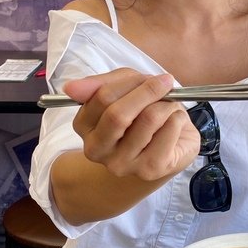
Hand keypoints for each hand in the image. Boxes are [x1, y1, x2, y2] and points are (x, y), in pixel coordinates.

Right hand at [65, 69, 200, 181]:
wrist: (173, 143)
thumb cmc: (145, 113)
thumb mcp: (126, 88)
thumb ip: (102, 84)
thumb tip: (69, 87)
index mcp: (84, 126)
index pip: (101, 97)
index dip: (131, 82)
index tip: (150, 78)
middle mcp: (96, 149)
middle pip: (119, 114)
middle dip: (148, 92)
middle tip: (166, 84)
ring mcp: (121, 163)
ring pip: (149, 119)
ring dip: (168, 105)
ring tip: (170, 108)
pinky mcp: (149, 169)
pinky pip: (169, 130)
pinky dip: (178, 118)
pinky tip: (175, 124)